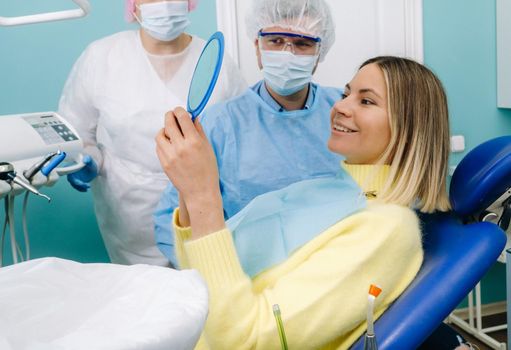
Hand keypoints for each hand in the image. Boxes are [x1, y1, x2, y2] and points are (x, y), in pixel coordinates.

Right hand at [67, 155, 97, 191]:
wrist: (93, 169)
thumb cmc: (91, 163)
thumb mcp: (90, 160)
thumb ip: (88, 159)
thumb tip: (85, 160)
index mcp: (71, 165)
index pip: (68, 171)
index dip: (71, 177)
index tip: (77, 181)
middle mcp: (70, 172)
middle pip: (71, 180)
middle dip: (78, 183)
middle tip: (86, 185)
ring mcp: (72, 178)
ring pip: (74, 184)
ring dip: (80, 187)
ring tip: (88, 186)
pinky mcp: (76, 182)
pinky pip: (77, 187)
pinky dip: (81, 189)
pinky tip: (86, 190)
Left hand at [156, 107, 224, 236]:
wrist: (200, 192)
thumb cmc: (208, 170)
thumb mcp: (208, 148)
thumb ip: (199, 131)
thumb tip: (193, 117)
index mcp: (194, 142)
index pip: (183, 117)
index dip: (180, 110)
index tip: (180, 110)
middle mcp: (180, 147)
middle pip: (168, 123)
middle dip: (170, 115)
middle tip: (173, 115)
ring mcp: (170, 156)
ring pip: (160, 134)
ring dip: (165, 129)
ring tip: (171, 132)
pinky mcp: (164, 163)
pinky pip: (159, 146)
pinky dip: (163, 142)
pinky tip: (170, 144)